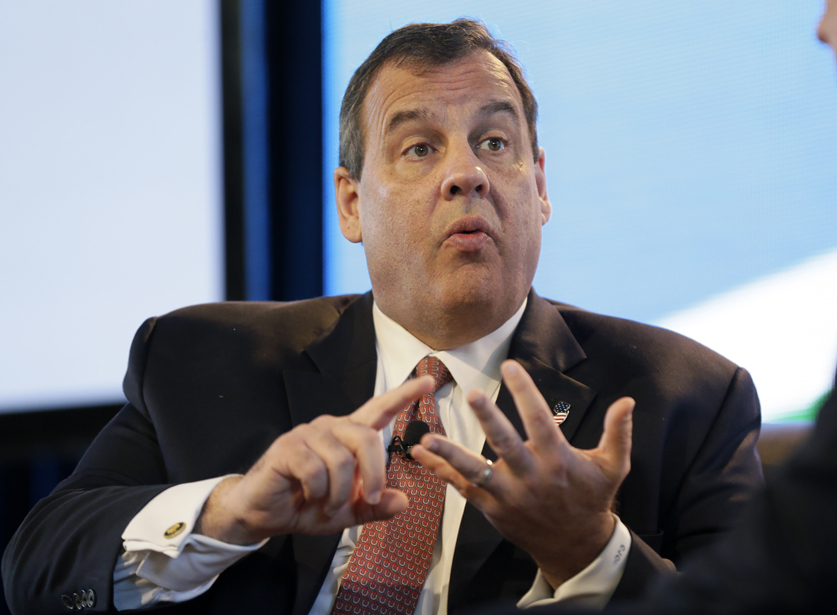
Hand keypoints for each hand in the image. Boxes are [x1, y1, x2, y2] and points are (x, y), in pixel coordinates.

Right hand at [195, 375, 434, 543]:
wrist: (264, 513)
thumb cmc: (307, 506)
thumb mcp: (347, 511)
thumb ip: (375, 506)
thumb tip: (403, 501)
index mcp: (348, 437)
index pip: (380, 410)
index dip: (404, 395)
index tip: (428, 382)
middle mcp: (331, 428)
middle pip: (368, 438)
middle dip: (373, 474)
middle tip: (368, 499)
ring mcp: (309, 434)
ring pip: (342, 459)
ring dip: (339, 492)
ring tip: (327, 503)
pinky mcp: (289, 446)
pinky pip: (316, 469)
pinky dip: (318, 491)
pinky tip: (308, 494)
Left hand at [410, 360, 633, 587]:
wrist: (575, 545)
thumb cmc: (592, 499)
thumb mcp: (613, 467)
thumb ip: (618, 433)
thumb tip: (627, 401)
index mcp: (558, 460)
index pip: (539, 419)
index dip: (525, 391)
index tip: (511, 365)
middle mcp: (531, 477)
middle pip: (506, 444)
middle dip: (489, 419)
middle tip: (473, 394)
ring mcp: (509, 495)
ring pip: (476, 471)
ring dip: (451, 454)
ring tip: (428, 438)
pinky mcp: (493, 508)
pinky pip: (463, 488)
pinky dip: (441, 472)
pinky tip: (420, 453)